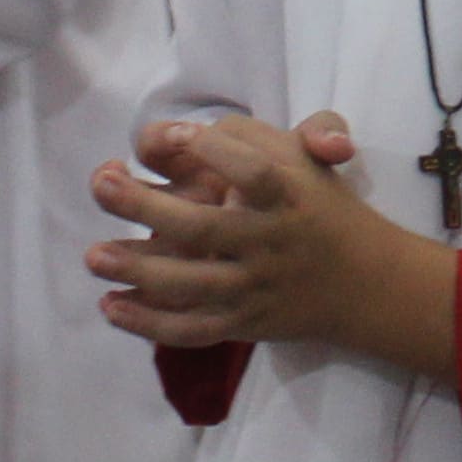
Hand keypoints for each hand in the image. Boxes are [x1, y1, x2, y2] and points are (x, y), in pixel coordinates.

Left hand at [88, 109, 460, 377]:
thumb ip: (282, 132)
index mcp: (291, 194)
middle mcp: (272, 242)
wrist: (367, 285)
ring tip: (93, 254)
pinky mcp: (244, 323)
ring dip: (139, 270)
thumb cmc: (322, 206)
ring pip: (191, 285)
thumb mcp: (312, 159)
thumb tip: (246, 131)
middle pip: (206, 228)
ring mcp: (255, 287)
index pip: (255, 170)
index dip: (215, 150)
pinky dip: (150, 325)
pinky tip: (110, 306)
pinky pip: (192, 329)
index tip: (178, 136)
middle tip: (102, 185)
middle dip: (147, 208)